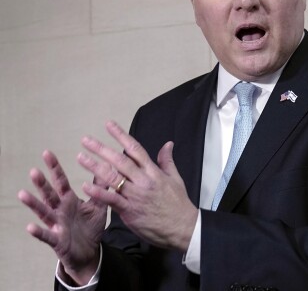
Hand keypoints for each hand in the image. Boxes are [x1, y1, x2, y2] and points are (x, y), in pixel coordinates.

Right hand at [18, 151, 105, 284]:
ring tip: (23, 194)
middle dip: (41, 183)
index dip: (54, 168)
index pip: (60, 181)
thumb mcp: (98, 205)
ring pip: (43, 212)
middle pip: (49, 194)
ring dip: (33, 204)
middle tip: (34, 170)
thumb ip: (100, 188)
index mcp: (69, 200)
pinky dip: (38, 232)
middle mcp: (59, 210)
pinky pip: (47, 236)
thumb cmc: (90, 227)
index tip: (47, 153)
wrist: (90, 251)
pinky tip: (30, 227)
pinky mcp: (57, 240)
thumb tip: (107, 166)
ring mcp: (56, 224)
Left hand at [78, 120, 197, 250]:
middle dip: (102, 149)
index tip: (109, 125)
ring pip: (113, 178)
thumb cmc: (178, 204)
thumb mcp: (176, 179)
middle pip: (120, 161)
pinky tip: (86, 186)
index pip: (135, 149)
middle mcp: (143, 181)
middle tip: (86, 140)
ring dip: (95, 167)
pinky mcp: (130, 211)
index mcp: (153, 172)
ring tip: (81, 158)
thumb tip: (168, 144)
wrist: (182, 227)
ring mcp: (136, 196)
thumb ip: (167, 161)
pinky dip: (99, 193)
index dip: (121, 136)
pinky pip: (112, 200)